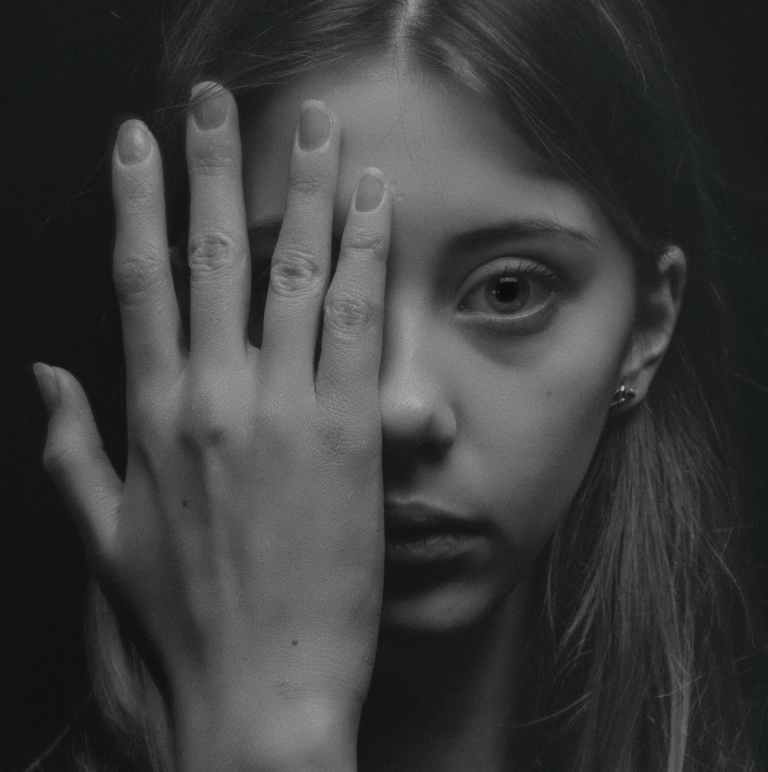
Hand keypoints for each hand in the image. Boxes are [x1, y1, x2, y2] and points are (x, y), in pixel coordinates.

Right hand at [34, 83, 390, 769]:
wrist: (257, 690)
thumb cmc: (184, 618)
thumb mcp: (103, 535)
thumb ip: (69, 447)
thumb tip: (47, 375)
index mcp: (153, 415)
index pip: (139, 279)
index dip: (137, 201)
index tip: (138, 142)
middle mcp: (216, 397)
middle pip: (213, 254)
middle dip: (213, 165)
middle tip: (217, 99)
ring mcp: (286, 410)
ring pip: (296, 272)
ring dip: (306, 190)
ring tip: (316, 128)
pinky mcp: (350, 433)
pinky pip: (359, 323)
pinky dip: (367, 255)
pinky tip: (373, 204)